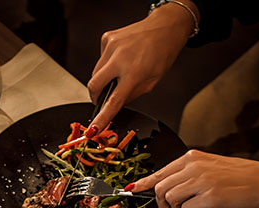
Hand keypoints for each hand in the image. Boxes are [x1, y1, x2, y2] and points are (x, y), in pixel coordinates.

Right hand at [87, 3, 195, 130]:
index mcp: (133, 73)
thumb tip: (114, 104)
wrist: (165, 26)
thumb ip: (131, 95)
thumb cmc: (162, 53)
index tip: (93, 128)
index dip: (101, 118)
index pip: (113, 101)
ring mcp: (112, 46)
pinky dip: (106, 64)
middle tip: (102, 98)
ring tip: (119, 73)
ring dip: (103, 78)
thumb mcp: (151, 82)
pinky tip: (119, 59)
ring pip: (95, 73)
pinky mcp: (107, 38)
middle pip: (94, 86)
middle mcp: (120, 58)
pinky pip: (100, 59)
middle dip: (95, 96)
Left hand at [129, 150, 258, 207]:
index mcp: (193, 157)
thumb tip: (168, 187)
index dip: (144, 183)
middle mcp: (195, 167)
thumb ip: (188, 174)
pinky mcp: (210, 196)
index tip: (131, 189)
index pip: (160, 171)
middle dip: (162, 202)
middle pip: (160, 188)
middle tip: (172, 207)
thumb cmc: (241, 176)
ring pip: (170, 199)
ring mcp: (202, 181)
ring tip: (191, 206)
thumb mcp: (210, 167)